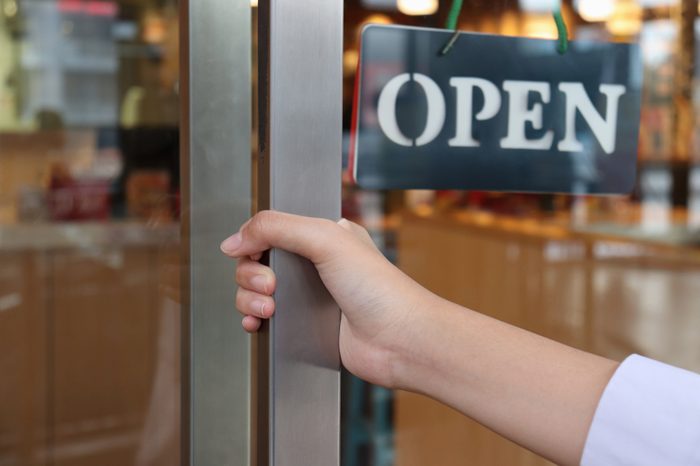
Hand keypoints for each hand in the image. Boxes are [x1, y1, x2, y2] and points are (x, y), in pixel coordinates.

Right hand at [220, 210, 434, 387]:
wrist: (399, 340)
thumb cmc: (379, 289)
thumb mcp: (325, 239)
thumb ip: (276, 228)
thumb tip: (234, 239)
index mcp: (324, 235)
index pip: (272, 228)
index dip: (254, 240)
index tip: (247, 251)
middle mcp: (315, 264)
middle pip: (258, 260)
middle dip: (251, 273)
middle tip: (269, 286)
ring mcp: (309, 296)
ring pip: (256, 291)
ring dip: (250, 298)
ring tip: (269, 308)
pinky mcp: (305, 326)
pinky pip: (265, 319)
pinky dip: (253, 319)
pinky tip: (257, 322)